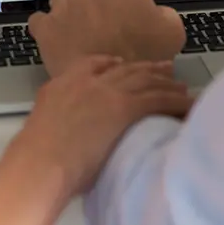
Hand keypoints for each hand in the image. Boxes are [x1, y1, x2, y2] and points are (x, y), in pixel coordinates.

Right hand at [17, 56, 191, 191]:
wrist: (41, 161)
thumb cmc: (37, 154)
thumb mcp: (43, 122)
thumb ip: (60, 114)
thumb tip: (71, 126)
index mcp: (64, 82)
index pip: (93, 64)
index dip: (112, 63)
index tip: (123, 64)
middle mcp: (88, 82)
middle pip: (126, 70)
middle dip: (147, 69)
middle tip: (165, 69)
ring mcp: (107, 92)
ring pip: (145, 81)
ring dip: (166, 84)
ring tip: (182, 87)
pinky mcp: (124, 107)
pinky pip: (157, 99)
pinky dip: (175, 101)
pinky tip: (186, 104)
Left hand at [28, 0, 185, 77]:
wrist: (115, 86)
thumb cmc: (147, 55)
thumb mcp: (172, 30)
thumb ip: (160, 12)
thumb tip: (155, 14)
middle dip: (90, 2)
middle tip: (102, 24)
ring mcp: (62, 9)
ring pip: (60, 2)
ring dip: (69, 13)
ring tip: (79, 34)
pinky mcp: (45, 30)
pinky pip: (40, 21)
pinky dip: (47, 28)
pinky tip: (58, 40)